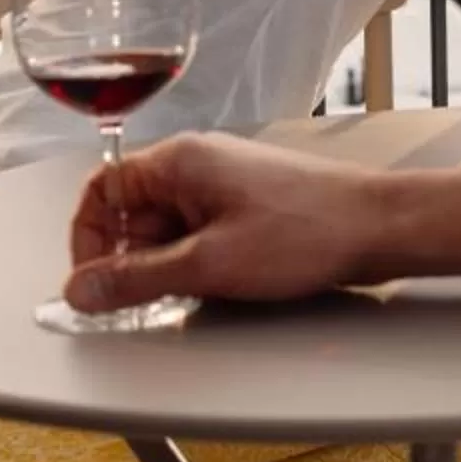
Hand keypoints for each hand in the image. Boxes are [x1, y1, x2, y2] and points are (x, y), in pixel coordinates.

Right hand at [65, 133, 384, 315]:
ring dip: (167, 268)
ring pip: (166, 232)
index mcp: (179, 161)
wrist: (380, 228)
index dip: (87, 240)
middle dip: (132, 261)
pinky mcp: (246, 209)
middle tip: (146, 300)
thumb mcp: (208, 265)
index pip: (101, 191)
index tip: (91, 284)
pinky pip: (198, 237)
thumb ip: (136, 279)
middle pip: (131, 215)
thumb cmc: (307, 232)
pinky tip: (220, 286)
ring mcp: (223, 187)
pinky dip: (196, 265)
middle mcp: (197, 166)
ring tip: (198, 291)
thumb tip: (80, 291)